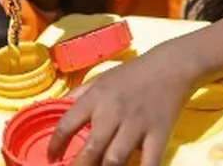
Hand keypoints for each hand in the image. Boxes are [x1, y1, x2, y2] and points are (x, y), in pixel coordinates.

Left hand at [48, 45, 198, 165]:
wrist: (170, 66)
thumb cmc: (131, 74)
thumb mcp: (100, 79)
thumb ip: (78, 95)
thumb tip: (56, 109)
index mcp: (95, 98)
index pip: (67, 124)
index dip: (55, 144)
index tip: (51, 156)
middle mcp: (113, 112)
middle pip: (91, 149)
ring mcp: (137, 125)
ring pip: (115, 159)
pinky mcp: (159, 135)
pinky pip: (149, 162)